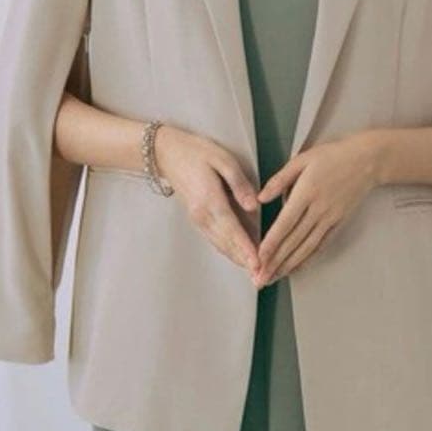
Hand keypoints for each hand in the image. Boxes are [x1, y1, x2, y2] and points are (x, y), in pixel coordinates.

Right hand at [154, 126, 260, 279]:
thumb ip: (239, 184)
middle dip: (245, 262)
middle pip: (227, 244)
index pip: (233, 229)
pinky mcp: (197, 219)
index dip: (246, 248)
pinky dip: (229, 251)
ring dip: (237, 260)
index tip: (258, 264)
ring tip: (255, 274)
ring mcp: (198, 220)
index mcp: (210, 200)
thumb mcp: (223, 160)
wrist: (168, 154)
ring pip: (221, 245)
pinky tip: (240, 257)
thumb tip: (253, 206)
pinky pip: (215, 240)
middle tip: (263, 278)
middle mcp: (202, 216)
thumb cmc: (198, 152)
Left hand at [253, 134, 376, 285]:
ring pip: (307, 248)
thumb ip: (279, 179)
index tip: (258, 258)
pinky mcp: (339, 224)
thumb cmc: (332, 157)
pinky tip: (296, 268)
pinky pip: (321, 245)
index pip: (285, 223)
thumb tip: (260, 198)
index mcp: (307, 193)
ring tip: (273, 278)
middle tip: (260, 279)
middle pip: (294, 241)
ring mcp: (330, 219)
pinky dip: (308, 259)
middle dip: (275, 262)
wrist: (366, 162)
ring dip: (289, 265)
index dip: (271, 243)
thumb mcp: (302, 160)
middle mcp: (318, 210)